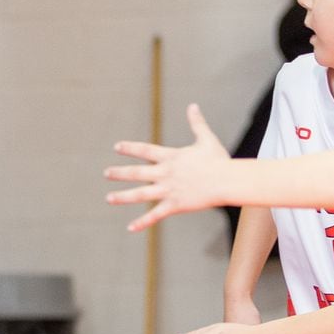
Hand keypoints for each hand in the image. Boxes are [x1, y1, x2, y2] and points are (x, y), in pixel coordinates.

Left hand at [105, 104, 229, 231]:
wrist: (227, 180)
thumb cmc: (218, 160)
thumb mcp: (206, 139)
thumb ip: (197, 123)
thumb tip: (193, 105)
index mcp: (171, 157)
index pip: (145, 151)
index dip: (130, 148)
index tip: (116, 146)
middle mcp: (166, 173)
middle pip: (137, 173)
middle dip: (119, 173)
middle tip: (106, 173)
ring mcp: (168, 190)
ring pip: (140, 194)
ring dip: (123, 196)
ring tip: (108, 198)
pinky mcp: (175, 205)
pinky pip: (155, 215)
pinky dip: (142, 222)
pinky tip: (130, 228)